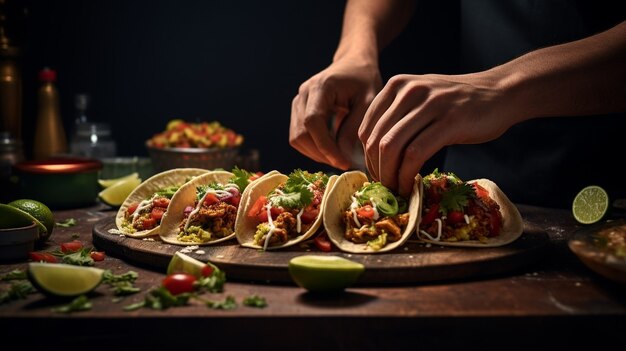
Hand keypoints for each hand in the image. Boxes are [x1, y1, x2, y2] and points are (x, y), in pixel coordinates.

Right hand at [290, 59, 381, 169]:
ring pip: (297, 139)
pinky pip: (299, 137)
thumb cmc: (365, 80)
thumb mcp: (369, 102)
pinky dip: (313, 148)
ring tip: (339, 158)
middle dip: (321, 154)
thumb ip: (355, 127)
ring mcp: (298, 102)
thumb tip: (344, 157)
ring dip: (316, 153)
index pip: (312, 122)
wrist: (354, 64)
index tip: (343, 162)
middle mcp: (303, 94)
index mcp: (320, 87)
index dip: (325, 146)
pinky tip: (332, 150)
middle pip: (300, 134)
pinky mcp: (298, 111)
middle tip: (344, 163)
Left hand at [359, 72, 519, 195]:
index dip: (366, 158)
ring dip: (389, 176)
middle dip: (376, 170)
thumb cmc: (459, 102)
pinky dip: (407, 175)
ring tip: (396, 190)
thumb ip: (398, 117)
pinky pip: (416, 154)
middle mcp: (409, 91)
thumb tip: (375, 154)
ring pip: (392, 147)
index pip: (366, 128)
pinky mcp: (449, 121)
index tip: (376, 176)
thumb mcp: (422, 99)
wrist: (501, 92)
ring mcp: (429, 105)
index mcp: (397, 86)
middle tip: (384, 189)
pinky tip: (410, 186)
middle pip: (376, 140)